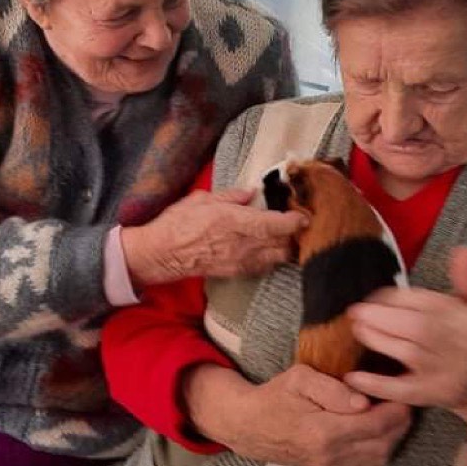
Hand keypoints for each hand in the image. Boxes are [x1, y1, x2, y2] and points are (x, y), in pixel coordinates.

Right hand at [122, 189, 307, 283]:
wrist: (161, 254)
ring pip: (278, 258)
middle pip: (283, 244)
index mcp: (235, 221)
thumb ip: (230, 196)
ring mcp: (241, 260)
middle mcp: (242, 243)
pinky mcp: (236, 272)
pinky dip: (273, 259)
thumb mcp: (202, 199)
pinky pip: (264, 267)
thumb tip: (250, 193)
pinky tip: (272, 250)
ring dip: (287, 248)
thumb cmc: (178, 223)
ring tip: (291, 237)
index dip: (296, 221)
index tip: (305, 215)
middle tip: (302, 225)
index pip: (277, 224)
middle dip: (296, 235)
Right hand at [182, 363, 411, 465]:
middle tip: (403, 402)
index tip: (403, 394)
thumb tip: (363, 402)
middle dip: (400, 423)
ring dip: (392, 437)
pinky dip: (379, 448)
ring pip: (379, 458)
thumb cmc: (276, 396)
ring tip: (393, 415)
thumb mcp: (299, 378)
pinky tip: (376, 430)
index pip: (375, 424)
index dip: (396, 410)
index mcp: (322, 432)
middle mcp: (329, 458)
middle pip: (383, 443)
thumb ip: (332, 389)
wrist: (250, 426)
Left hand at [344, 246, 466, 450]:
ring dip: (377, 339)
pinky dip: (377, 385)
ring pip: (407, 354)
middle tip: (356, 310)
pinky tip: (353, 377)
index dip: (397, 298)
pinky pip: (403, 391)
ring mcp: (446, 373)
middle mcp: (460, 346)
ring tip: (357, 329)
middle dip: (382, 316)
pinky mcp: (433, 394)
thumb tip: (463, 251)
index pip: (428, 303)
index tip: (375, 296)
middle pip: (417, 327)